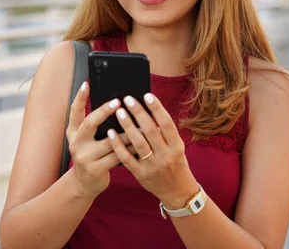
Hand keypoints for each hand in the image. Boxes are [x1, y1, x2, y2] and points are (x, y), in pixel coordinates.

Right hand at [66, 82, 136, 198]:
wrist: (84, 184)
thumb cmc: (91, 154)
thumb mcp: (86, 139)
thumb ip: (95, 125)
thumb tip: (116, 104)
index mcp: (73, 132)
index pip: (74, 111)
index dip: (80, 97)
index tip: (87, 83)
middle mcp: (76, 143)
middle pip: (90, 123)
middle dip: (104, 111)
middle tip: (118, 102)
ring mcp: (84, 157)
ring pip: (109, 141)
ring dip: (126, 131)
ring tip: (139, 121)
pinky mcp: (95, 169)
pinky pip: (117, 156)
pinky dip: (129, 148)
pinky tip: (140, 141)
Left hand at [106, 93, 198, 208]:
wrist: (178, 192)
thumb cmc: (175, 164)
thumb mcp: (176, 148)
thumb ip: (164, 133)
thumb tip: (148, 109)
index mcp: (176, 146)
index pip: (167, 124)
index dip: (157, 109)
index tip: (147, 95)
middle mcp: (166, 155)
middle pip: (151, 131)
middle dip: (139, 113)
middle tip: (128, 99)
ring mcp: (153, 166)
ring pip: (138, 143)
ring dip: (128, 126)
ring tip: (119, 111)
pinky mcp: (141, 174)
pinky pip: (127, 158)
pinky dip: (118, 145)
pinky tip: (110, 133)